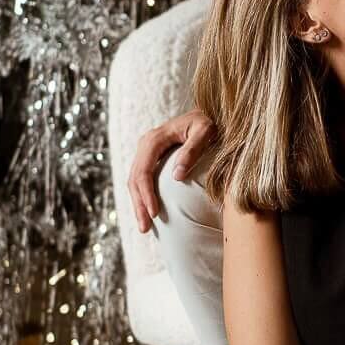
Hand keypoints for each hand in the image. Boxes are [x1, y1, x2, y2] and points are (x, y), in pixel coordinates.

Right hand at [126, 108, 215, 233]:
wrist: (208, 115)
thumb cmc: (210, 123)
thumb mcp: (205, 131)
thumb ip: (192, 150)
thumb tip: (177, 176)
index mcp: (155, 138)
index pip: (144, 170)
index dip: (146, 194)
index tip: (154, 213)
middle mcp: (146, 145)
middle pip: (135, 179)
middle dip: (139, 205)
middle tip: (145, 229)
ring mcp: (147, 153)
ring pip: (135, 182)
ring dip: (138, 205)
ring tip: (144, 228)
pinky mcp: (152, 160)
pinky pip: (142, 181)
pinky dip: (143, 198)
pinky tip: (149, 213)